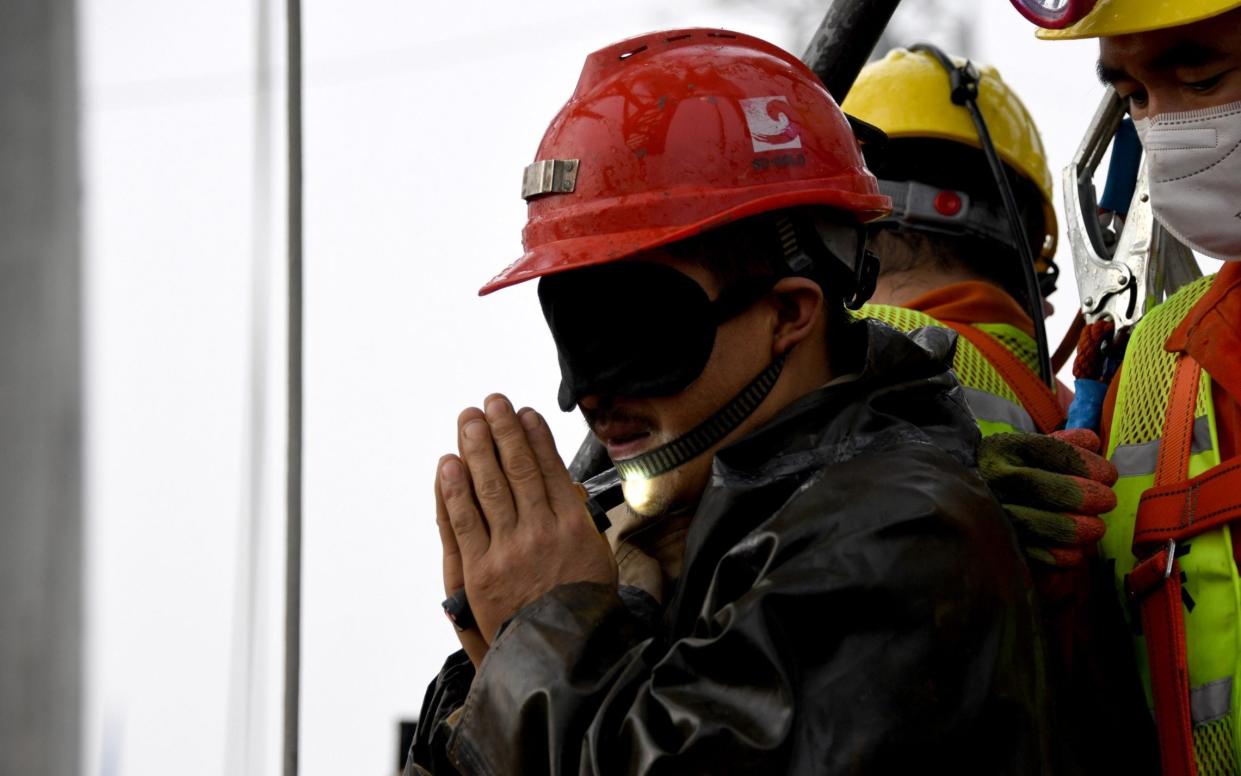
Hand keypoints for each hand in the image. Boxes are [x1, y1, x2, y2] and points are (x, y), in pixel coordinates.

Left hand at [437, 394, 616, 642]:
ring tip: (468, 419)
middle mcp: (541, 533)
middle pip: (518, 470)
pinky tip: (448, 464)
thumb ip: (577, 521)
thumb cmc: (579, 609)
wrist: (560, 656)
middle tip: (491, 402)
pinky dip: (454, 490)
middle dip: (503, 431)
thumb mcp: (596, 559)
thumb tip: (563, 487)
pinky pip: (463, 522)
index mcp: (573, 528)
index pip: (550, 469)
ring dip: (477, 448)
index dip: (534, 437)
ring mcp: (509, 551)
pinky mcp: (480, 571)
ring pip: (489, 488)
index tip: (523, 413)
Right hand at [978, 428, 1116, 566]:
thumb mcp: (1029, 448)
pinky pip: (1038, 555)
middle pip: (1049, 489)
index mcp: (1006, 448)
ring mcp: (995, 512)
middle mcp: (996, 478)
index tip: (1108, 476)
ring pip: (1045, 525)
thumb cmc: (1011, 470)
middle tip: (1106, 501)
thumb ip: (1064, 443)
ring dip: (1079, 529)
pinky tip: (1075, 550)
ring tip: (1095, 528)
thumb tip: (1092, 441)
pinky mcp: (1000, 542)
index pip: (1053, 452)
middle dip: (1087, 497)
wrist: (969, 496)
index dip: (1087, 465)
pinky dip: (1063, 555)